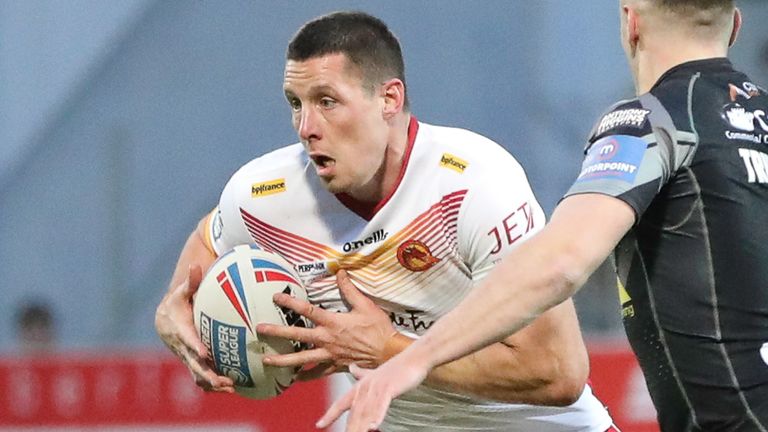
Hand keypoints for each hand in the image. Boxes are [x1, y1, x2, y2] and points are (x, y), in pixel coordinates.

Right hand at [154, 264, 234, 392]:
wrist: (164, 320)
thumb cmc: (178, 303)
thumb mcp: (183, 292)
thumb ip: (191, 282)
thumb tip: (195, 265)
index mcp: (180, 330)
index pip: (187, 339)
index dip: (194, 346)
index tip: (204, 353)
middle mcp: (182, 347)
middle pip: (193, 363)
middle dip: (206, 373)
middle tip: (223, 380)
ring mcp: (187, 357)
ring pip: (197, 374)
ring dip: (212, 383)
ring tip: (231, 388)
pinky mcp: (193, 363)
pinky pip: (201, 376)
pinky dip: (213, 384)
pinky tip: (233, 388)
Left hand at [257, 270, 395, 375]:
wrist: (388, 353)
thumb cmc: (378, 328)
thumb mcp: (365, 305)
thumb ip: (349, 290)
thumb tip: (340, 272)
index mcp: (332, 322)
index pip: (306, 310)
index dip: (290, 303)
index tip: (275, 297)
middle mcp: (327, 339)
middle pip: (297, 336)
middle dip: (277, 332)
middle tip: (260, 330)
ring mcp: (329, 355)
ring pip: (301, 359)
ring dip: (283, 359)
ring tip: (266, 360)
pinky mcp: (335, 366)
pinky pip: (316, 373)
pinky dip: (305, 376)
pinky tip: (294, 379)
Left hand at [316, 356, 428, 430]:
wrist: (415, 357)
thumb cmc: (398, 367)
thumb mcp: (376, 373)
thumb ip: (362, 374)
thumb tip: (352, 368)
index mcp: (361, 385)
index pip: (341, 403)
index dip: (330, 414)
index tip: (319, 424)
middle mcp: (366, 387)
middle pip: (353, 413)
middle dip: (349, 428)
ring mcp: (377, 387)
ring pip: (365, 412)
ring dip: (359, 427)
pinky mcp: (389, 388)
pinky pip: (381, 406)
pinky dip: (376, 417)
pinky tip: (373, 427)